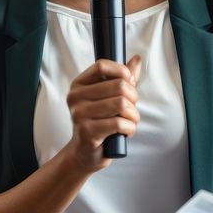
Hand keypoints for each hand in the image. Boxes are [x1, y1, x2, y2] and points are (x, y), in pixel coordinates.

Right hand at [62, 55, 142, 172]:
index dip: (121, 72)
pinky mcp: (87, 132)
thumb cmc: (99, 122)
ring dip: (133, 115)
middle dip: (133, 98)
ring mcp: (79, 115)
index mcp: (78, 85)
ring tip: (130, 121)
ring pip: (121, 104)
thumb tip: (136, 59)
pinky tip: (126, 132)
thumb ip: (122, 78)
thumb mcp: (108, 98)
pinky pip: (119, 123)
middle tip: (131, 109)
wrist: (85, 153)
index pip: (101, 65)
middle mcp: (75, 97)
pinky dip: (130, 128)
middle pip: (118, 85)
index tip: (129, 83)